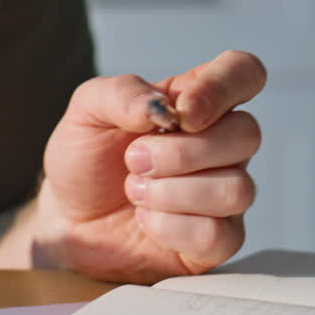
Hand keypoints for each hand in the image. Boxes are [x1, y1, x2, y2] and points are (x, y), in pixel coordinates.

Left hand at [35, 50, 265, 281]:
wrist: (66, 221)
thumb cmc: (85, 162)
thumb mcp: (86, 113)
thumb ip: (120, 93)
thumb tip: (162, 107)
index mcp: (196, 103)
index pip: (244, 73)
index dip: (222, 88)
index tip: (180, 114)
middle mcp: (221, 146)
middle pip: (248, 134)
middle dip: (181, 152)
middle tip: (132, 160)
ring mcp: (223, 194)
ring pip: (237, 189)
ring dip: (171, 192)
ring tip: (133, 191)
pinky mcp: (216, 241)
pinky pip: (216, 235)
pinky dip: (169, 228)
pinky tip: (145, 220)